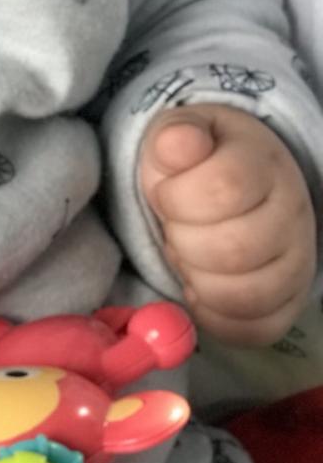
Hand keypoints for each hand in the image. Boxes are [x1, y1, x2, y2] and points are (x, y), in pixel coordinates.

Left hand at [139, 103, 316, 345]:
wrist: (243, 184)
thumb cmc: (201, 160)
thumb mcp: (181, 132)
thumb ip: (176, 135)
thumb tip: (177, 143)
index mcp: (262, 163)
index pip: (225, 187)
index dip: (177, 197)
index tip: (164, 194)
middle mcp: (292, 215)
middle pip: (235, 249)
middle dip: (183, 242)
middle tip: (172, 228)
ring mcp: (297, 262)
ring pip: (247, 296)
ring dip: (197, 280)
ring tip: (186, 255)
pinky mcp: (290, 302)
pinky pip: (257, 330)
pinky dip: (215, 317)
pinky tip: (197, 288)